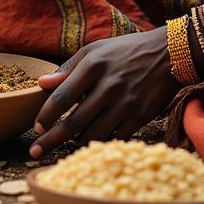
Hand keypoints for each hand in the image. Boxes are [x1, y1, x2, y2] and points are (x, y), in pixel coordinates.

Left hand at [29, 28, 179, 157]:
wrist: (168, 54)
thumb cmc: (126, 50)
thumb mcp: (95, 50)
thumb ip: (68, 68)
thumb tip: (41, 84)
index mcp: (93, 65)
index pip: (61, 97)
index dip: (45, 116)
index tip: (36, 128)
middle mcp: (108, 85)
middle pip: (73, 121)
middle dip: (50, 140)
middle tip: (35, 152)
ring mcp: (125, 103)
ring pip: (92, 134)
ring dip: (75, 143)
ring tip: (66, 145)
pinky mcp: (140, 117)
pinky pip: (113, 139)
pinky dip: (100, 143)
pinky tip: (92, 142)